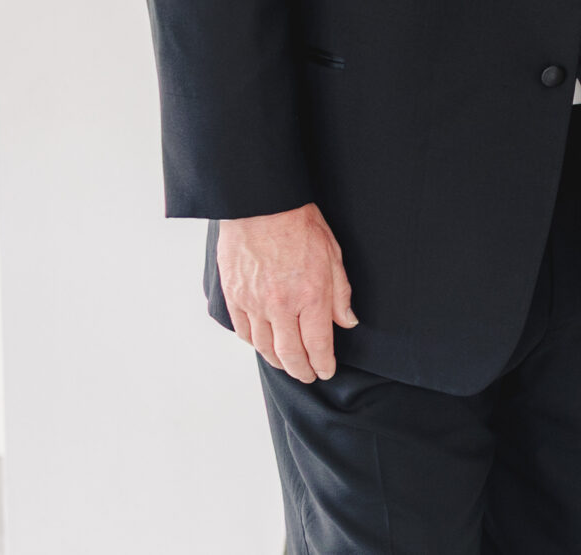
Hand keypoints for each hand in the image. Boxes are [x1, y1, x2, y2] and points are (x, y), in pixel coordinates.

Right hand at [215, 203, 357, 382]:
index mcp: (311, 295)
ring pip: (264, 347)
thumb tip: (346, 322)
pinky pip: (243, 331)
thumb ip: (340, 293)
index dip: (323, 363)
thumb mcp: (333, 254)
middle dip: (302, 370)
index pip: (319, 344)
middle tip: (308, 376)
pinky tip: (263, 345)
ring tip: (288, 365)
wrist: (261, 204)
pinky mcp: (234, 296)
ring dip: (278, 361)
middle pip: (290, 353)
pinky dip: (254, 344)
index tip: (327, 371)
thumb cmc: (300, 224)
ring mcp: (254, 302)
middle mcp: (281, 305)